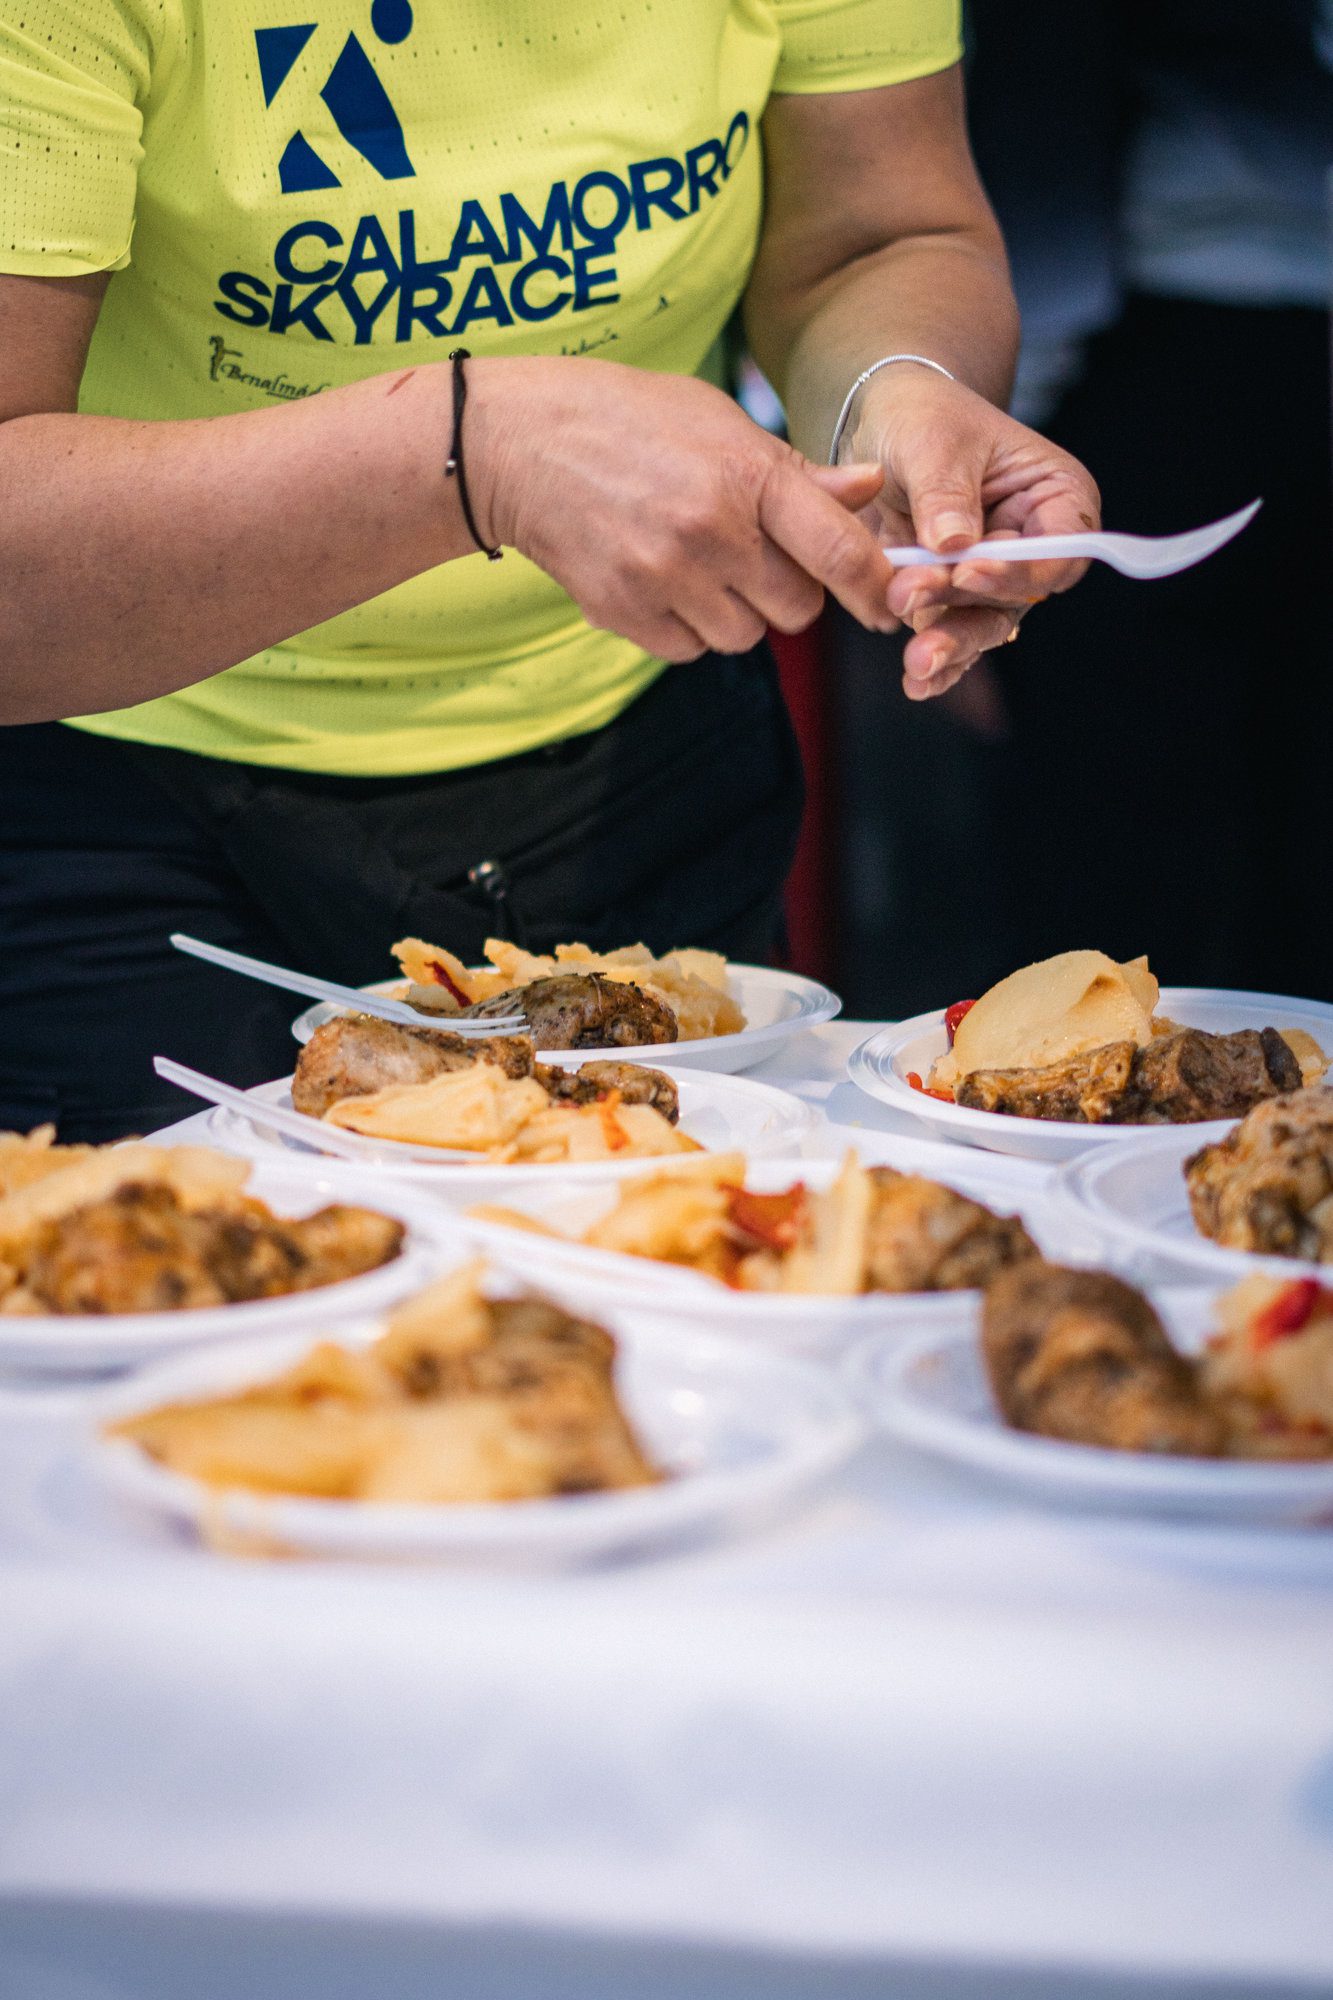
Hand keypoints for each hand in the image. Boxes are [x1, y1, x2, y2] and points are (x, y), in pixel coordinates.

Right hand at [469, 356, 899, 661]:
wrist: (520, 444)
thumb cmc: (630, 421)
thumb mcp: (719, 422)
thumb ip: (795, 471)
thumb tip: (868, 492)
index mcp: (746, 475)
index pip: (837, 551)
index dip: (874, 587)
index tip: (889, 603)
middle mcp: (711, 532)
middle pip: (797, 609)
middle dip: (790, 591)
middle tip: (756, 556)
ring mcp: (665, 578)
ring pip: (745, 635)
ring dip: (737, 612)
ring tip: (700, 563)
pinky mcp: (625, 612)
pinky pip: (690, 650)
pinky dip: (687, 628)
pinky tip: (661, 580)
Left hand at [845, 366, 1100, 699]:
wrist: (883, 430)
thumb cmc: (925, 418)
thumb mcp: (933, 440)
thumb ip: (945, 492)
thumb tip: (953, 545)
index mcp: (1055, 496)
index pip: (1063, 546)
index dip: (1022, 568)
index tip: (970, 572)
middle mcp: (1032, 546)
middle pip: (1020, 596)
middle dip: (969, 608)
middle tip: (913, 600)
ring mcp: (994, 581)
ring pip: (985, 625)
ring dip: (951, 645)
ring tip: (918, 664)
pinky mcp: (954, 603)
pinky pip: (952, 638)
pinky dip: (936, 665)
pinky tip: (918, 684)